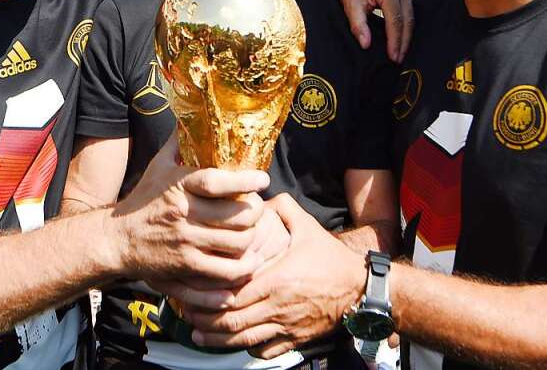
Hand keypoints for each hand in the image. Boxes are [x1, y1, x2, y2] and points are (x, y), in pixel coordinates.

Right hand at [110, 134, 269, 286]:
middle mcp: (184, 214)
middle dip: (256, 212)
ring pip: (237, 244)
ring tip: (254, 232)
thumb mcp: (158, 166)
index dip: (245, 181)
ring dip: (253, 239)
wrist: (115, 239)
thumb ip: (179, 142)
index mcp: (179, 186)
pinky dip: (243, 268)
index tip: (262, 179)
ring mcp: (186, 243)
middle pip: (237, 216)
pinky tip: (248, 260)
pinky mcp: (186, 267)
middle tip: (257, 208)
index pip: (216, 182)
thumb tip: (193, 113)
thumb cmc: (144, 200)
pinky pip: (226, 272)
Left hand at [179, 193, 366, 358]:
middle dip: (205, 320)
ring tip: (198, 332)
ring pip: (243, 340)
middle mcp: (277, 307)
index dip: (208, 297)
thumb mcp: (307, 227)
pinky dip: (244, 348)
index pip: (233, 294)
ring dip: (217, 339)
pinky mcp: (294, 340)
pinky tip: (231, 341)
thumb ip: (281, 207)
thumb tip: (256, 197)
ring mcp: (285, 327)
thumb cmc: (331, 258)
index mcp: (277, 280)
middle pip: (232, 321)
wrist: (359, 289)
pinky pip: (263, 351)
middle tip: (187, 313)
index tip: (191, 291)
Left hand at [331, 0, 412, 62]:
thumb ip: (358, 25)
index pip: (395, 20)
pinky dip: (405, 27)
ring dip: (405, 36)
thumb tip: (366, 44)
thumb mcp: (350, 5)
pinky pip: (408, 12)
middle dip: (403, 41)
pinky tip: (400, 40)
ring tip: (399, 53)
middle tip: (398, 59)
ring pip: (410, 17)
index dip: (394, 40)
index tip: (392, 57)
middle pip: (407, 20)